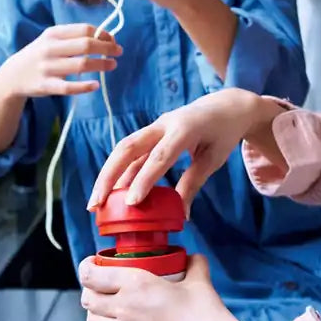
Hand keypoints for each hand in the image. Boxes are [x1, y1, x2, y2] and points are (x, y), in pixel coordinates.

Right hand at [0, 23, 120, 98]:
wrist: (12, 75)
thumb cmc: (39, 54)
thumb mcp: (50, 39)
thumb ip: (73, 36)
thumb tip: (104, 36)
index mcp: (52, 34)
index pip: (84, 29)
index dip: (103, 34)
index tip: (113, 40)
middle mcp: (49, 49)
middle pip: (85, 45)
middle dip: (106, 47)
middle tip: (119, 52)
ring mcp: (47, 68)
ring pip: (81, 65)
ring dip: (101, 64)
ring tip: (112, 65)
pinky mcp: (46, 85)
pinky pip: (69, 87)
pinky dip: (85, 86)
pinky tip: (96, 85)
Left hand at [80, 254, 274, 320]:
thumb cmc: (206, 315)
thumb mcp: (199, 279)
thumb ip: (193, 263)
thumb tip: (191, 257)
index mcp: (136, 283)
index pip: (91, 275)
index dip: (86, 267)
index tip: (91, 265)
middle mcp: (124, 308)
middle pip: (88, 298)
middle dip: (91, 290)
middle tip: (101, 287)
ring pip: (91, 320)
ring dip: (95, 313)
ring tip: (106, 309)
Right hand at [87, 88, 283, 214]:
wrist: (224, 106)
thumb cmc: (222, 133)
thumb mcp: (213, 159)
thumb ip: (193, 183)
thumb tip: (181, 214)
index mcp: (184, 129)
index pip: (160, 156)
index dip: (144, 180)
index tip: (131, 203)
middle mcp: (163, 124)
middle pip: (128, 147)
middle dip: (109, 176)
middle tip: (95, 204)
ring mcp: (154, 127)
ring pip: (123, 149)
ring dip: (108, 175)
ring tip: (96, 203)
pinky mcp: (151, 133)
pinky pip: (131, 153)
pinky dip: (120, 172)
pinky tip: (112, 193)